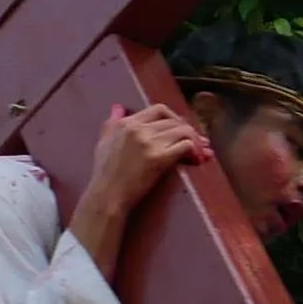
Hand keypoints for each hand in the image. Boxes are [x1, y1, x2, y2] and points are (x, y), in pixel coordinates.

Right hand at [72, 101, 209, 251]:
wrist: (107, 196)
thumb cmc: (104, 173)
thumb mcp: (103, 143)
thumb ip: (111, 123)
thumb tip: (118, 107)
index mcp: (126, 124)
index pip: (159, 110)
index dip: (175, 119)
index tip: (180, 131)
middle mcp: (138, 129)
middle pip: (175, 121)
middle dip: (189, 132)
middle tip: (198, 144)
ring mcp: (149, 143)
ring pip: (184, 131)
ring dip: (195, 141)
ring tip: (199, 154)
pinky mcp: (159, 158)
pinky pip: (186, 145)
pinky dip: (195, 151)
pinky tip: (196, 160)